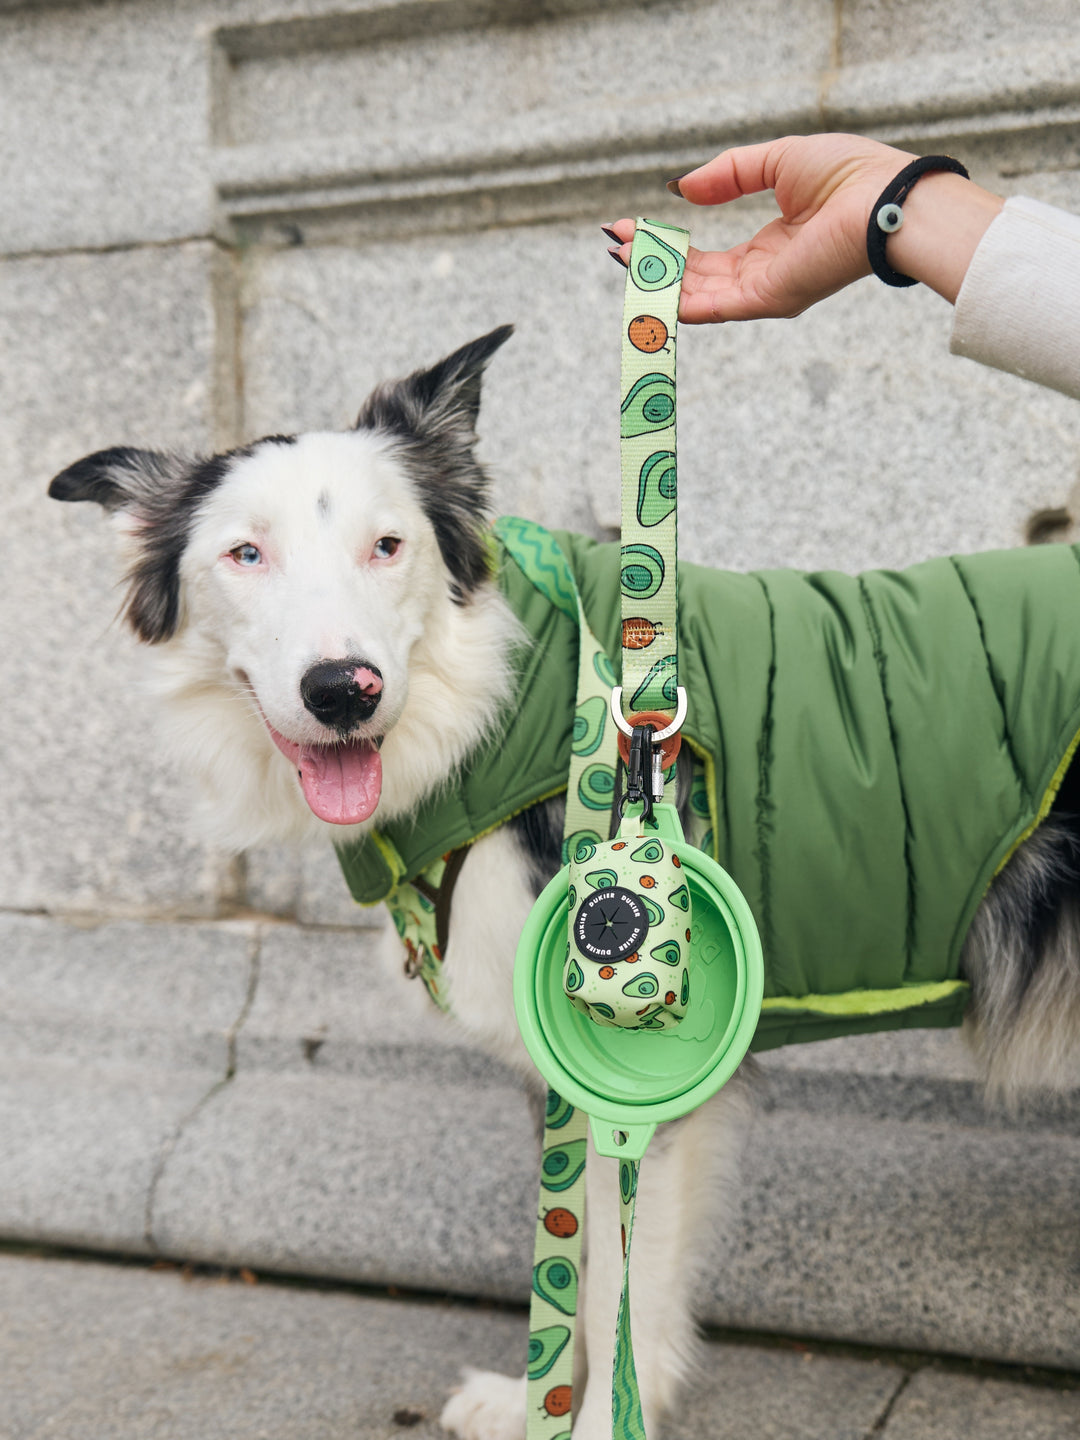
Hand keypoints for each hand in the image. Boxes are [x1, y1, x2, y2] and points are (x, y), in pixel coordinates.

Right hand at [606, 133, 1002, 321]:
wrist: (882, 197)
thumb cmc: (849, 174)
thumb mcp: (777, 160)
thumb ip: (729, 174)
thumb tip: (682, 189)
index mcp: (772, 247)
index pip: (708, 258)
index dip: (670, 245)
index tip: (635, 228)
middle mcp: (765, 277)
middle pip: (694, 280)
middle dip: (653, 263)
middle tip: (618, 243)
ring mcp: (764, 292)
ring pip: (696, 295)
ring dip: (656, 279)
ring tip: (623, 255)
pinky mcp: (767, 299)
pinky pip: (710, 307)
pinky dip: (675, 299)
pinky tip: (645, 285)